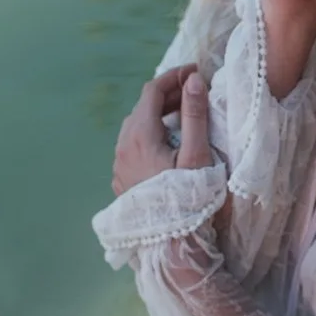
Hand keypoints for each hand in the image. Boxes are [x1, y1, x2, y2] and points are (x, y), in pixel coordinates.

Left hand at [111, 64, 216, 194]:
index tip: (194, 71)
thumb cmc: (188, 198)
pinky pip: (131, 145)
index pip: (152, 91)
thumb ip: (194, 115)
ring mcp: (119, 163)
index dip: (174, 76)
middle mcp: (123, 145)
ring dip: (157, 114)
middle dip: (168, 94)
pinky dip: (148, 134)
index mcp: (141, 135)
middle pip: (142, 107)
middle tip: (194, 92)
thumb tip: (193, 81)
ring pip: (134, 126)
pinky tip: (165, 144)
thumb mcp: (196, 154)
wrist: (169, 243)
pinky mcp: (121, 179)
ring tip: (182, 116)